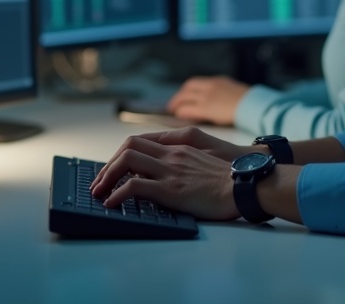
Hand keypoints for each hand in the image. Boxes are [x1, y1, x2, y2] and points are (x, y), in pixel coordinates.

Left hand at [94, 128, 256, 185]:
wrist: (246, 186)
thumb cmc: (229, 180)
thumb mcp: (203, 163)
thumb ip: (183, 162)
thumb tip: (165, 174)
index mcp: (179, 147)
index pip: (140, 141)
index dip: (120, 154)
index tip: (110, 170)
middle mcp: (172, 154)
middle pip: (128, 147)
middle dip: (107, 165)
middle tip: (98, 184)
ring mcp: (170, 170)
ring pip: (126, 161)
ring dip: (106, 177)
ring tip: (99, 193)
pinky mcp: (171, 189)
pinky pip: (135, 186)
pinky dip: (117, 194)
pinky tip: (112, 204)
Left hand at [166, 75, 249, 125]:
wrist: (252, 104)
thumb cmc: (249, 101)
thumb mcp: (234, 90)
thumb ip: (223, 92)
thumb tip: (218, 100)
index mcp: (217, 81)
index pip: (196, 83)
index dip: (187, 90)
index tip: (183, 95)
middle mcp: (209, 86)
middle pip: (187, 88)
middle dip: (179, 96)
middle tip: (174, 104)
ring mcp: (206, 96)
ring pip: (184, 98)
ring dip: (177, 104)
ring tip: (174, 111)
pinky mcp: (206, 108)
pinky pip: (188, 109)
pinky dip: (182, 112)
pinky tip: (180, 115)